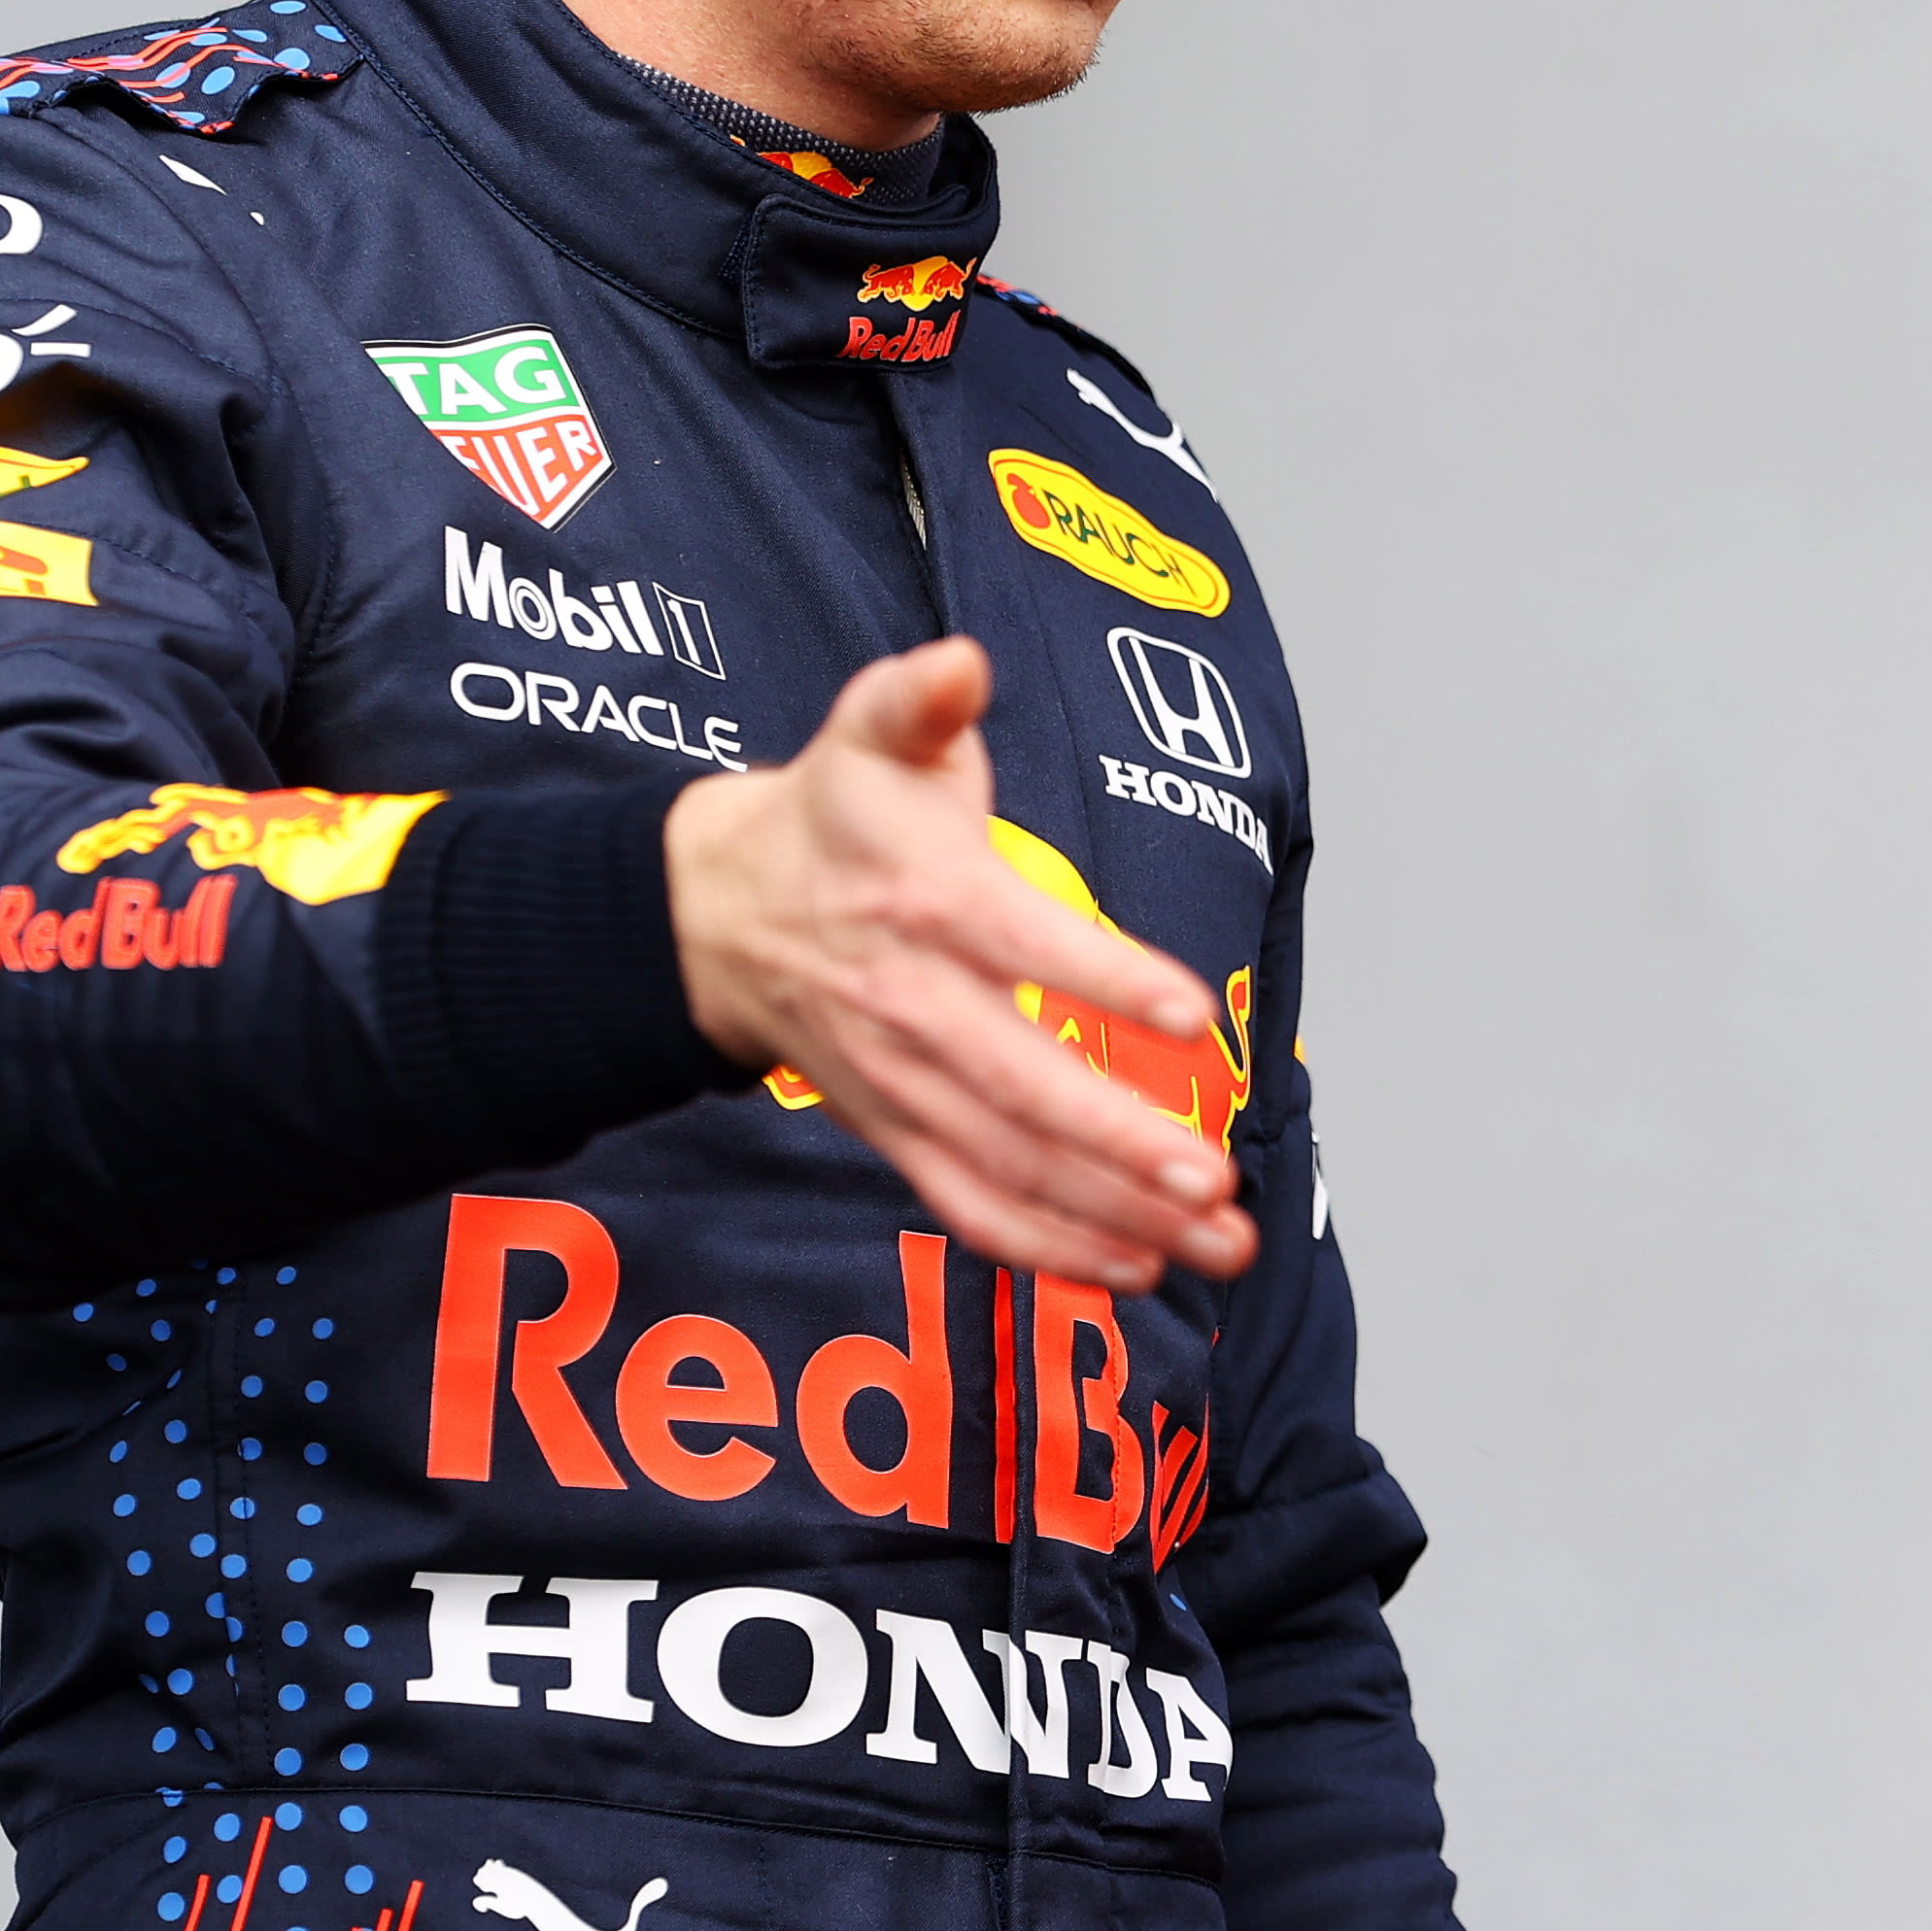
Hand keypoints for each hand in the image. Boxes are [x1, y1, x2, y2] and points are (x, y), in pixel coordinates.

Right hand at [663, 636, 1255, 1286]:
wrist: (714, 912)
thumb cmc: (832, 815)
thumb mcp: (866, 731)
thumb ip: (918, 699)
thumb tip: (958, 664)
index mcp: (926, 900)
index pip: (1023, 945)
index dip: (1108, 979)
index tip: (1193, 1013)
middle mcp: (913, 1005)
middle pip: (1020, 1087)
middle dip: (1121, 1141)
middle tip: (1213, 1176)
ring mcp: (903, 1084)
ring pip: (1010, 1165)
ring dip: (1115, 1213)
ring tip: (1217, 1242)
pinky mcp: (896, 1132)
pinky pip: (970, 1205)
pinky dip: (1047, 1248)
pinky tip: (1133, 1267)